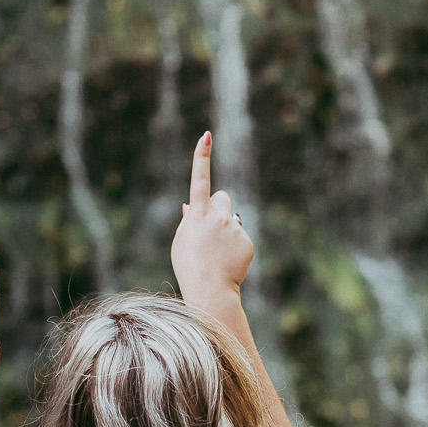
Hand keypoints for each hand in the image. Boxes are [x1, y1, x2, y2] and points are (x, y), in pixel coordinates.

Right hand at [171, 132, 254, 305]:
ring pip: (231, 219)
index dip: (202, 157)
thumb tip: (190, 206)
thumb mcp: (181, 242)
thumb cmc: (189, 267)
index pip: (199, 179)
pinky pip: (240, 236)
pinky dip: (235, 246)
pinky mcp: (246, 241)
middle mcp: (218, 217)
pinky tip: (228, 261)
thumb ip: (188, 221)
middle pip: (223, 197)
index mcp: (197, 215)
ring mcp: (234, 229)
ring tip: (218, 252)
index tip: (206, 136)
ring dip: (226, 229)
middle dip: (219, 208)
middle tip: (211, 230)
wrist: (210, 290)